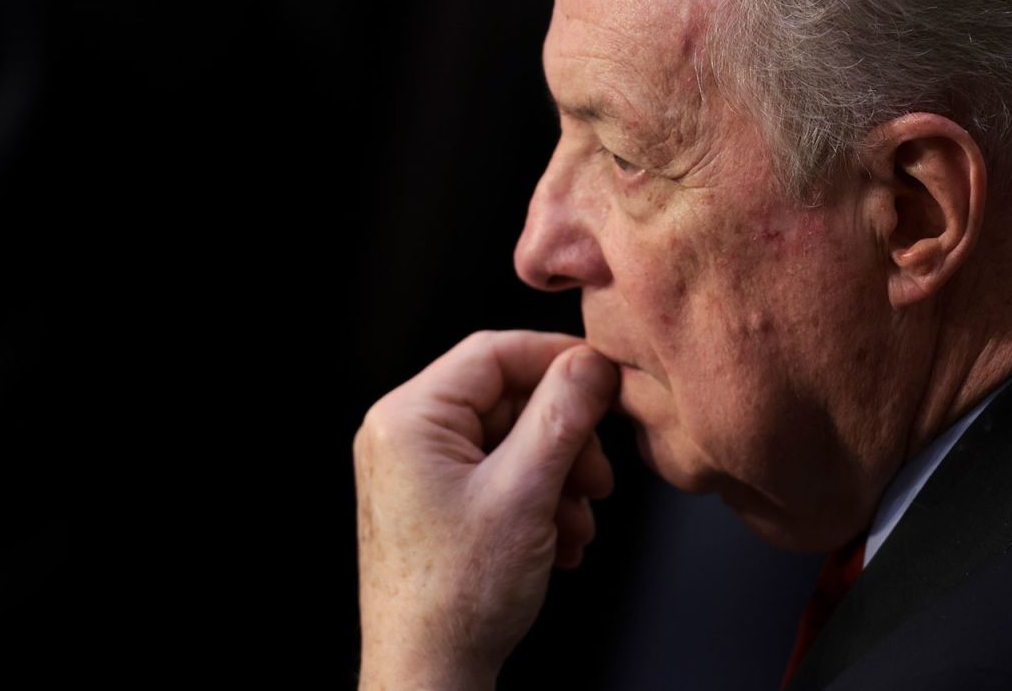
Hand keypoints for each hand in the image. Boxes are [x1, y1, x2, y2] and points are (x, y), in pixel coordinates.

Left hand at [354, 331, 619, 689]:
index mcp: (409, 417)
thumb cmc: (461, 593)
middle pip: (507, 399)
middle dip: (564, 439)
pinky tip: (559, 541)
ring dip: (558, 477)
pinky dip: (537, 500)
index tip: (608, 379)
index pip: (493, 352)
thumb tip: (593, 361)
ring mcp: (416, 470)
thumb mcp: (526, 492)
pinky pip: (497, 474)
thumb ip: (562, 416)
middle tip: (599, 479)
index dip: (557, 359)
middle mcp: (403, 435)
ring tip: (577, 524)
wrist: (428, 675)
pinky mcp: (433, 501)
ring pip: (510, 441)